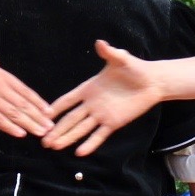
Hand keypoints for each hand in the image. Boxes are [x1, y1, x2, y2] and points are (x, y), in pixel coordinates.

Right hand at [0, 53, 52, 137]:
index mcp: (3, 76)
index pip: (26, 92)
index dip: (38, 102)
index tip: (49, 111)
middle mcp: (1, 88)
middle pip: (24, 104)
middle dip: (39, 117)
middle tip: (50, 127)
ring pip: (15, 114)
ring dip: (30, 124)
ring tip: (41, 132)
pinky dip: (10, 127)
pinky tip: (21, 134)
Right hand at [45, 41, 162, 154]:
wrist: (152, 82)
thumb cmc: (135, 68)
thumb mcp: (121, 59)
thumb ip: (110, 53)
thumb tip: (100, 43)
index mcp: (89, 88)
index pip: (68, 100)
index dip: (56, 107)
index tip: (42, 115)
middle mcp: (92, 104)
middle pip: (70, 118)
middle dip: (57, 129)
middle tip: (43, 140)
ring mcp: (102, 115)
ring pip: (81, 129)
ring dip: (68, 138)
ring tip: (54, 147)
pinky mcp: (113, 123)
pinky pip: (99, 135)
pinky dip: (90, 143)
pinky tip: (79, 152)